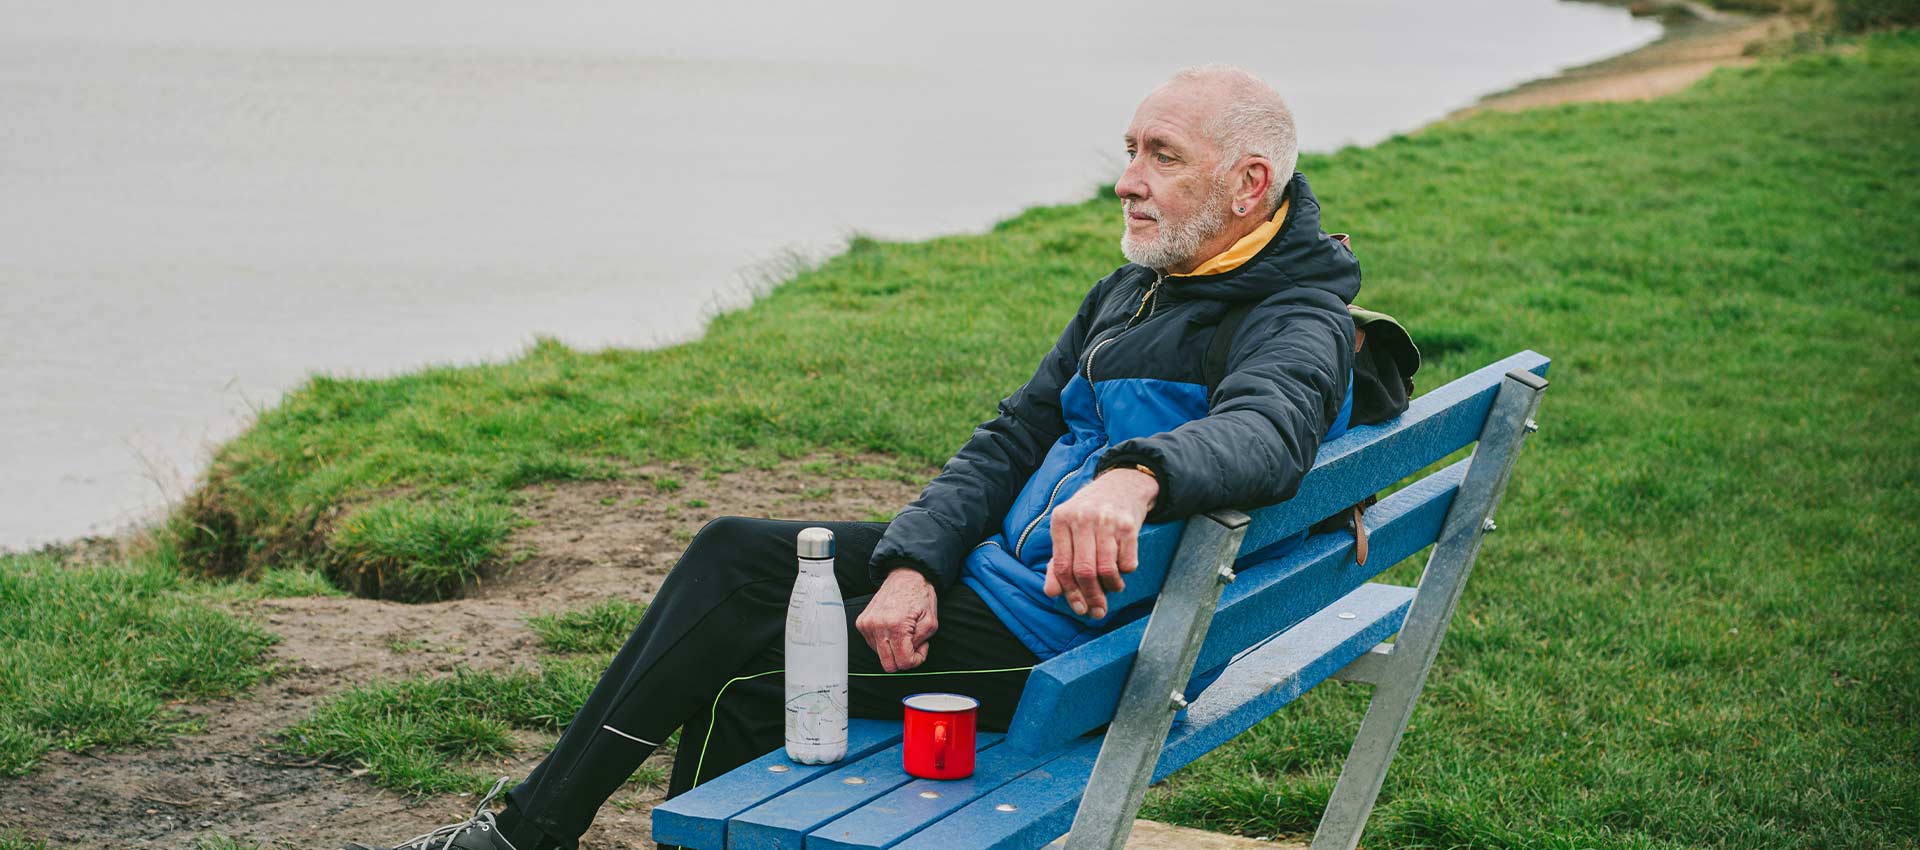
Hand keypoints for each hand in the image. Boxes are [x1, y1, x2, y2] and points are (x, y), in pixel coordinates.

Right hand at [855, 567, 939, 671]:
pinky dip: (885, 641)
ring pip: (880, 656)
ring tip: (904, 632)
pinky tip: (893, 628)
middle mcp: (877, 626)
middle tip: (913, 643)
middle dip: (903, 658)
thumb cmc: (919, 595)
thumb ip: (921, 644)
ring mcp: (867, 624)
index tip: (921, 648)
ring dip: (894, 648)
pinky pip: (873, 644)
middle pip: (888, 665)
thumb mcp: (931, 622)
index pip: (903, 663)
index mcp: (895, 625)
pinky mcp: (861, 623)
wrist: (905, 575)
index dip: (915, 660)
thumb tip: (910, 656)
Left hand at [1044, 467, 1157, 619]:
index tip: (1079, 608)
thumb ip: (1058, 560)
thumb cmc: (1090, 513)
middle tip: (1097, 611)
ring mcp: (1107, 521)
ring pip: (1106, 569)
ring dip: (1111, 587)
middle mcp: (1082, 518)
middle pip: (1084, 570)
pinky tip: (1122, 570)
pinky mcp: (1129, 525)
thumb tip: (1052, 593)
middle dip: (1091, 596)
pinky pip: (1127, 563)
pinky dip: (1125, 574)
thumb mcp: (1068, 529)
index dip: (1069, 592)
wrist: (1122, 484)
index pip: (1061, 565)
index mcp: (1061, 520)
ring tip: (1112, 588)